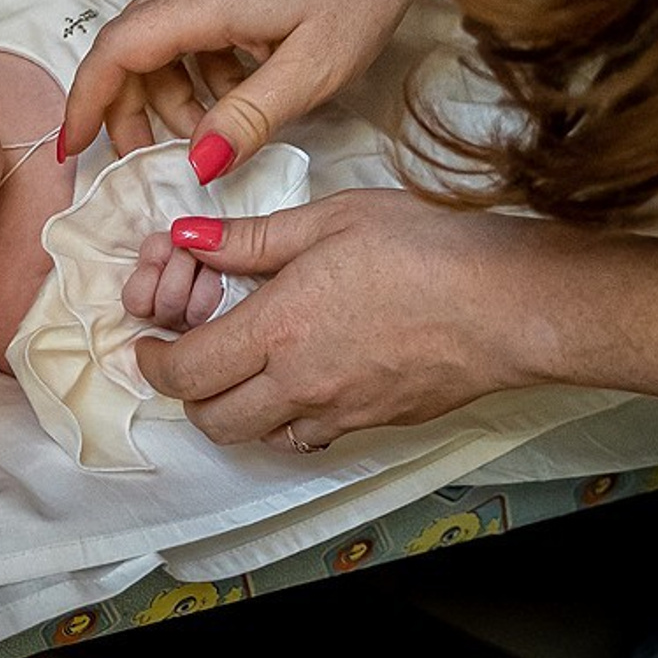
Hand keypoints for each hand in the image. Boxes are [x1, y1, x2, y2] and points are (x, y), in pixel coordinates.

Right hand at [60, 0, 434, 166]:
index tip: (74, 150)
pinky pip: (183, 21)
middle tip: (156, 157)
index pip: (117, 48)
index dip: (88, 101)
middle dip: (130, 107)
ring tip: (215, 128)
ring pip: (155, 35)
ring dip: (169, 89)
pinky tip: (236, 88)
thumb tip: (197, 164)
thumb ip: (250, 118)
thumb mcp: (316, 69)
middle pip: (127, 44)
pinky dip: (194, 65)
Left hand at [133, 191, 546, 451]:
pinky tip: (300, 380)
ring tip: (244, 365)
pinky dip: (286, 420)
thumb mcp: (329, 219)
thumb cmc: (425, 248)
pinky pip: (308, 438)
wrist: (508, 304)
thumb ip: (251, 239)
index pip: (188, 371)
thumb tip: (189, 238)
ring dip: (235, 410)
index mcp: (279, 328)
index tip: (148, 343)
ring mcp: (340, 413)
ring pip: (259, 437)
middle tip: (189, 355)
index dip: (153, 362)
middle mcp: (300, 384)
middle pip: (213, 421)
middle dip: (187, 394)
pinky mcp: (375, 424)